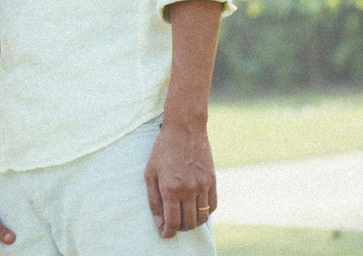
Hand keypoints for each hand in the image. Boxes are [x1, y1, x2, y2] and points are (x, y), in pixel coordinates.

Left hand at [144, 121, 216, 235]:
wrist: (185, 129)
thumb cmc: (163, 150)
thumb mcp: (150, 173)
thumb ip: (153, 200)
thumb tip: (159, 223)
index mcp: (170, 188)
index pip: (172, 222)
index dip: (168, 232)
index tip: (164, 234)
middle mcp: (188, 189)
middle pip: (188, 223)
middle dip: (179, 228)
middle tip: (173, 224)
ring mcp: (203, 185)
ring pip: (201, 217)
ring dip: (192, 223)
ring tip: (184, 217)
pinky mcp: (212, 180)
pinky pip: (212, 206)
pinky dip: (205, 212)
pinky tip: (196, 208)